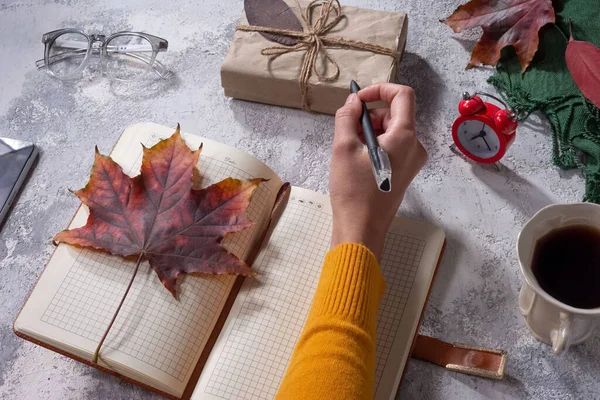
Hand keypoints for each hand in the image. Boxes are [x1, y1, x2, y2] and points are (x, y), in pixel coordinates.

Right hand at [329, 83, 426, 258]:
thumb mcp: (343, 148)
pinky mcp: (406, 172)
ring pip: (393, 131)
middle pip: (396, 114)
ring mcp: (413, 161)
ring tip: (349, 147)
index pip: (403, 95)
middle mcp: (415, 147)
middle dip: (370, 115)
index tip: (359, 98)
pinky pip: (393, 147)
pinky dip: (376, 145)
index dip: (380, 89)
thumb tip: (352, 102)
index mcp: (405, 137)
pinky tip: (357, 159)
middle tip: (347, 128)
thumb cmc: (353, 191)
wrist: (361, 228)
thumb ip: (347, 117)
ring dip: (371, 131)